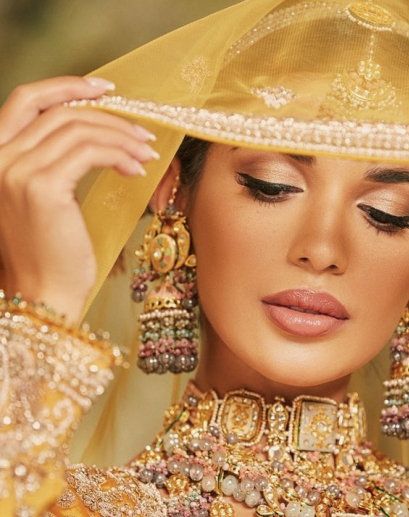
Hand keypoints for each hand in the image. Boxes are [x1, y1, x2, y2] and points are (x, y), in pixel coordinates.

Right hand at [0, 76, 158, 322]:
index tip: (106, 89)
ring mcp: (16, 170)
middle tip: (144, 133)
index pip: (25, 101)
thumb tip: (94, 136)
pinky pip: (90, 151)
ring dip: (122, 137)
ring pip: (79, 129)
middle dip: (109, 117)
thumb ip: (54, 164)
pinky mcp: (43, 187)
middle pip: (60, 112)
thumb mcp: (47, 199)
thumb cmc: (52, 253)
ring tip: (148, 153)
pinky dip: (120, 154)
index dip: (66, 86)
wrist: (45, 294)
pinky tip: (138, 169)